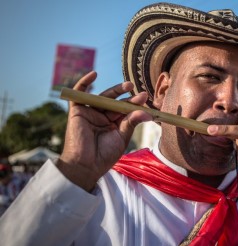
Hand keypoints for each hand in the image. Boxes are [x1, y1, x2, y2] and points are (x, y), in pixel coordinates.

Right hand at [56, 71, 151, 190]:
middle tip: (141, 94)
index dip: (135, 105)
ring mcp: (90, 113)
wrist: (87, 166)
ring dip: (115, 90)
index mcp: (113, 124)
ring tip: (129, 86)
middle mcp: (102, 117)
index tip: (146, 101)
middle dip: (128, 97)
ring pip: (103, 97)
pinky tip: (94, 74)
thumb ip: (131, 122)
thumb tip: (146, 112)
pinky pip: (79, 94)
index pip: (125, 110)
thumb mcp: (122, 137)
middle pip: (115, 102)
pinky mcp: (77, 111)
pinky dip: (84, 83)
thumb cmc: (105, 155)